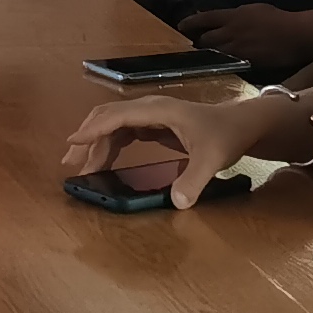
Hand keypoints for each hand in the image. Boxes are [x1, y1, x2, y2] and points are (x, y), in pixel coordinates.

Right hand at [60, 89, 305, 208]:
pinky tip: (104, 162)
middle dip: (87, 137)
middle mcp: (149, 108)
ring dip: (96, 143)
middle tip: (69, 162)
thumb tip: (176, 203)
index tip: (73, 144)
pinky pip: (123, 132)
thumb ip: (194, 180)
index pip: (117, 116)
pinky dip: (109, 145)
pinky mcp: (154, 124)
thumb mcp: (213, 159)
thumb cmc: (225, 136)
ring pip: (113, 124)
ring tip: (81, 166)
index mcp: (157, 110)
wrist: (242, 124)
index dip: (94, 129)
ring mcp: (150, 115)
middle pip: (108, 117)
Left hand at [179, 5, 312, 78]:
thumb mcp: (251, 9)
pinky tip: (220, 65)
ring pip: (215, 53)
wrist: (295, 35)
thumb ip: (234, 14)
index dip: (190, 23)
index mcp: (231, 16)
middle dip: (196, 42)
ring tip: (202, 57)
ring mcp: (238, 49)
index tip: (180, 26)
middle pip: (205, 39)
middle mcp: (230, 33)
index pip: (204, 19)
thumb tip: (221, 18)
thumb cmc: (276, 18)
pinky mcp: (246, 63)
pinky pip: (229, 64)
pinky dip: (222, 63)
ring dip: (207, 54)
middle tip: (190, 45)